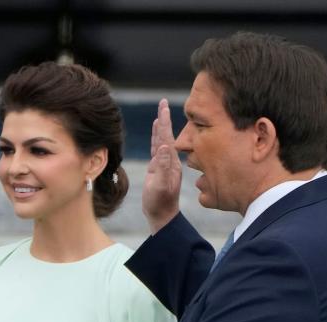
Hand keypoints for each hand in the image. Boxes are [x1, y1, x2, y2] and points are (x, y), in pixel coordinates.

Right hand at [142, 98, 182, 233]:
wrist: (161, 214)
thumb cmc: (159, 203)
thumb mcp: (160, 185)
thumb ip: (162, 167)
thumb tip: (163, 147)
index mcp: (170, 161)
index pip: (167, 137)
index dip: (164, 121)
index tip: (164, 105)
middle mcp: (169, 159)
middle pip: (165, 134)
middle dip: (164, 118)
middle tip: (163, 102)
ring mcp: (164, 163)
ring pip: (161, 140)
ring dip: (161, 126)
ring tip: (160, 112)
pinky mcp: (158, 168)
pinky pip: (157, 148)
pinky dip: (156, 138)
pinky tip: (156, 132)